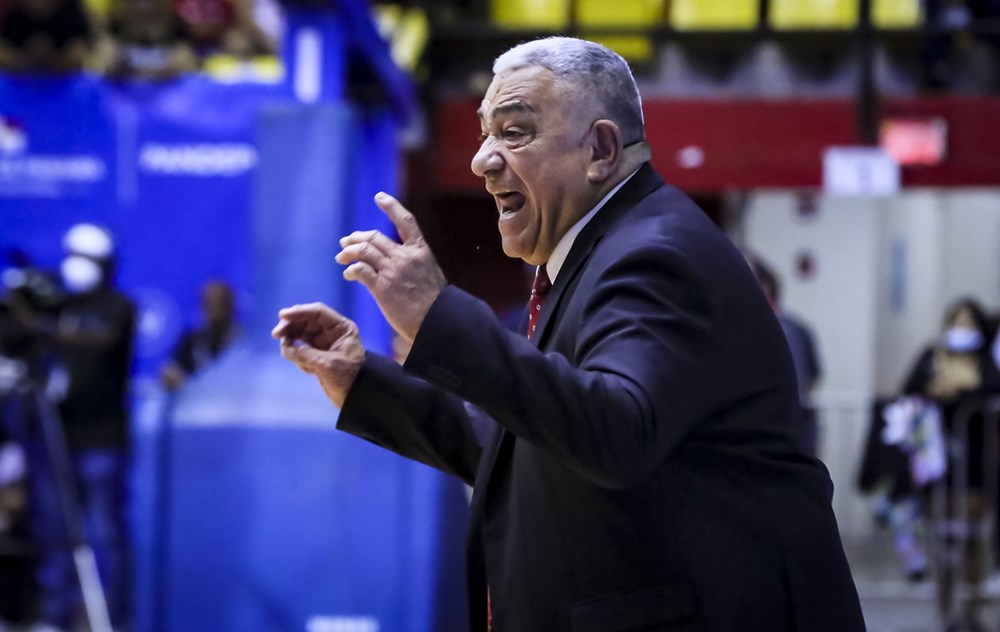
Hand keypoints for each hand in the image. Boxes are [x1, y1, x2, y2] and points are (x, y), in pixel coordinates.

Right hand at [272, 303, 364, 407]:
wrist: (356, 397)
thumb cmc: (349, 378)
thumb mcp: (327, 365)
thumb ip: (306, 355)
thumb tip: (286, 348)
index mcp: (342, 328)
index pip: (318, 313)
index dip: (299, 312)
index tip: (282, 316)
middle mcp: (332, 332)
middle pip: (306, 321)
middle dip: (290, 326)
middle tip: (276, 334)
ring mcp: (324, 343)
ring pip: (301, 334)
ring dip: (290, 339)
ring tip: (286, 350)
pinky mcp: (317, 356)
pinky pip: (300, 349)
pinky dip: (296, 355)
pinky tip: (306, 368)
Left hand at [336, 192, 445, 340]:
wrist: (437, 321)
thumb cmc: (437, 306)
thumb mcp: (430, 276)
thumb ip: (415, 265)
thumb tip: (401, 265)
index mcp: (420, 251)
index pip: (405, 221)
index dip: (391, 207)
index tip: (379, 197)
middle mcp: (405, 256)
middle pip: (374, 237)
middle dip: (356, 238)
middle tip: (346, 242)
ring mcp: (392, 270)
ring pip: (363, 250)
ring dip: (348, 252)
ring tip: (341, 257)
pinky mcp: (381, 287)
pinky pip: (359, 270)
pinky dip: (350, 269)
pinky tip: (348, 274)